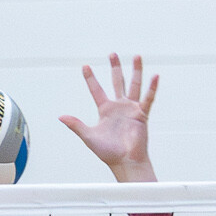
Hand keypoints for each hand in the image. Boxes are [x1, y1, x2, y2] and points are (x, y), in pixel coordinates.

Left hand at [59, 53, 158, 179]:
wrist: (124, 162)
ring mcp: (131, 109)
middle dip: (115, 68)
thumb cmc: (107, 152)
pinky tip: (155, 76)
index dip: (91, 79)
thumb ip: (76, 125)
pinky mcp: (142, 114)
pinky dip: (152, 88)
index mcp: (105, 110)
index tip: (85, 66)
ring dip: (136, 71)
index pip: (96, 90)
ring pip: (134, 85)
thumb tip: (60, 116)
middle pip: (117, 82)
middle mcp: (119, 107)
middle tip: (112, 54)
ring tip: (137, 56)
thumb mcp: (89, 136)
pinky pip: (148, 99)